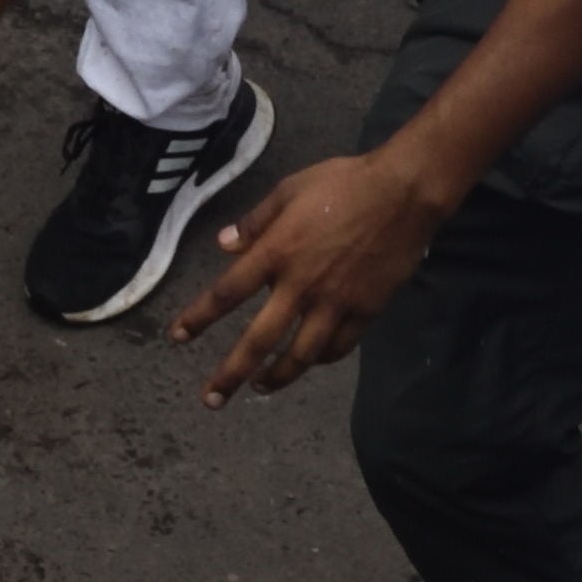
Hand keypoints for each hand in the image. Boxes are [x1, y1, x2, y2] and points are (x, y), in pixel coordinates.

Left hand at [175, 150, 451, 402]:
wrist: (403, 193)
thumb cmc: (343, 183)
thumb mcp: (290, 189)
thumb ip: (256, 220)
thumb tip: (224, 245)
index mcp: (277, 252)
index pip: (227, 292)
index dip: (199, 317)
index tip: (178, 337)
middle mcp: (301, 285)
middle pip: (259, 340)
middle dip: (231, 373)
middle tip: (211, 399)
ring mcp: (335, 303)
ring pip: (300, 355)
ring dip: (276, 377)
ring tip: (259, 387)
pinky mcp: (365, 312)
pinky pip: (337, 347)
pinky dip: (319, 359)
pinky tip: (309, 362)